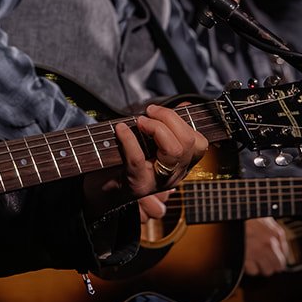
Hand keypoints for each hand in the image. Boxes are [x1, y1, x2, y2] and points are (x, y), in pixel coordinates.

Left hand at [82, 103, 207, 216]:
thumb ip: (168, 128)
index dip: (183, 122)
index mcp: (181, 166)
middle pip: (188, 143)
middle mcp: (174, 176)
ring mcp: (157, 182)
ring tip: (140, 122)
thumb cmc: (126, 165)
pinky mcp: (137, 185)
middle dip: (169, 119)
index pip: (199, 143)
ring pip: (174, 151)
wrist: (102, 196)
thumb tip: (183, 106)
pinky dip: (129, 140)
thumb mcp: (151, 146)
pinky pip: (139, 159)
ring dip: (157, 128)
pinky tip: (121, 129)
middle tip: (149, 113)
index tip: (160, 112)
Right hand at [241, 217, 289, 275]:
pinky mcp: (246, 257)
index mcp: (276, 233)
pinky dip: (249, 267)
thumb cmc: (246, 214)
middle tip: (264, 260)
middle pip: (278, 265)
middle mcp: (269, 244)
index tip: (273, 257)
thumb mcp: (264, 218)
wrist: (232, 214)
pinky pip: (253, 271)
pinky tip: (246, 259)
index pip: (284, 254)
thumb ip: (272, 232)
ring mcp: (258, 251)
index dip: (278, 256)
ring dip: (261, 267)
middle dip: (271, 264)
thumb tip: (276, 245)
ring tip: (254, 260)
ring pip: (267, 270)